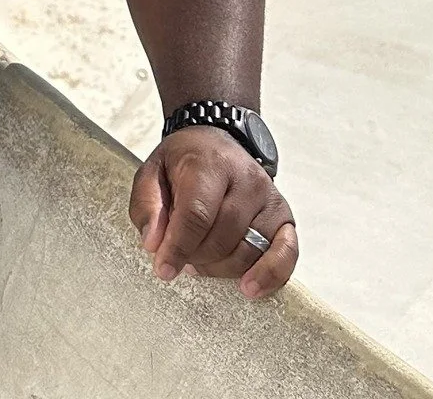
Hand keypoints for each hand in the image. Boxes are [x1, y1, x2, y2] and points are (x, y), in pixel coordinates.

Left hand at [131, 125, 298, 298]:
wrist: (215, 145)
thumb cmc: (183, 163)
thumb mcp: (152, 172)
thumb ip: (147, 206)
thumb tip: (154, 244)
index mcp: (210, 164)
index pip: (197, 214)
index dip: (179, 246)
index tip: (164, 269)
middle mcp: (246, 180)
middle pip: (222, 238)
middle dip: (196, 256)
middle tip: (180, 256)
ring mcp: (270, 199)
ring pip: (247, 251)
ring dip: (220, 268)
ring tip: (200, 260)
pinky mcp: (284, 218)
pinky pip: (285, 254)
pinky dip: (269, 275)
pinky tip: (249, 288)